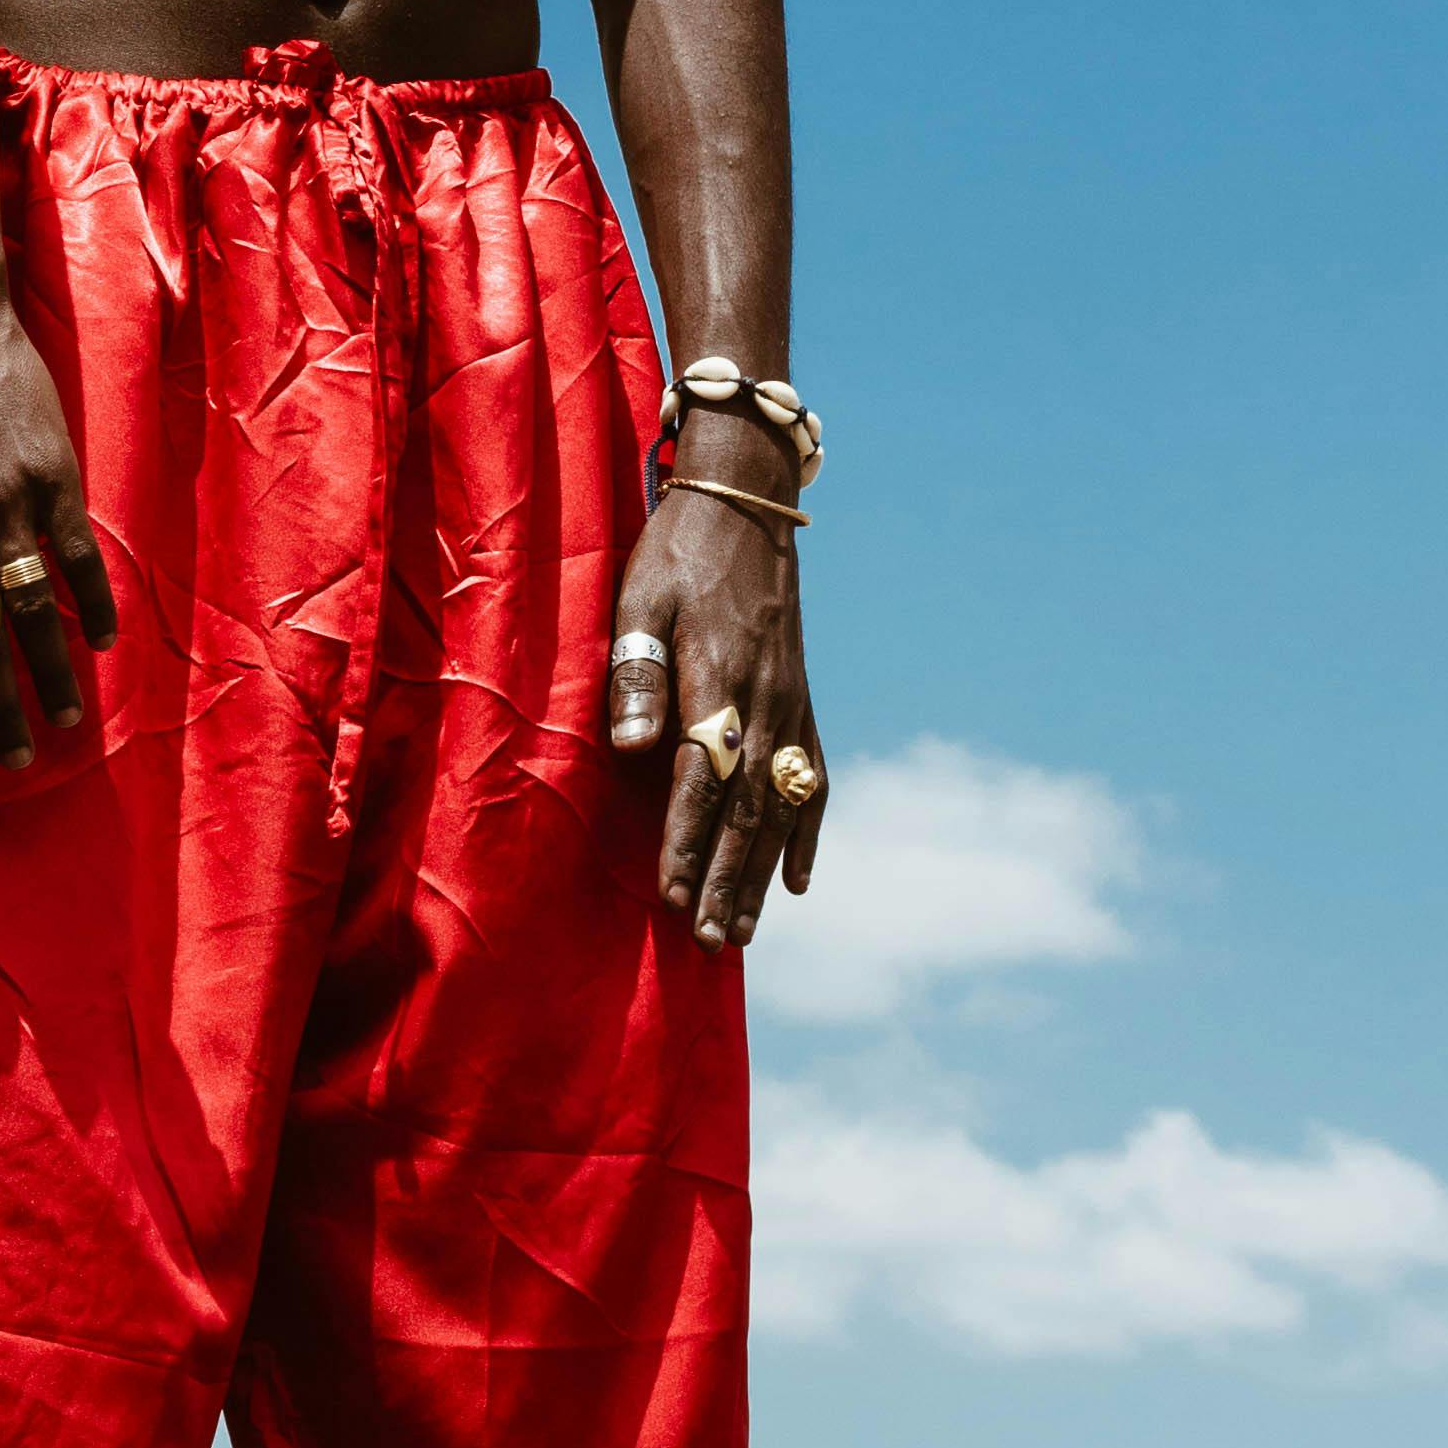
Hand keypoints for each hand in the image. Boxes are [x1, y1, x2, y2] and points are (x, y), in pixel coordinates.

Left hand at [606, 480, 825, 949]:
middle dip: (726, 880)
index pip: (701, 779)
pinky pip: (815, 779)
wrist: (745, 504)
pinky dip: (807, 834)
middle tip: (708, 942)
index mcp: (717, 678)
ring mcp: (793, 704)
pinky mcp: (804, 700)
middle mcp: (765, 700)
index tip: (672, 896)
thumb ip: (635, 672)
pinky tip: (797, 883)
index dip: (687, 841)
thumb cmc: (674, 552)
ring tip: (742, 935)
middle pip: (746, 809)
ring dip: (760, 875)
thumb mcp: (637, 597)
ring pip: (780, 807)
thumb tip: (631, 749)